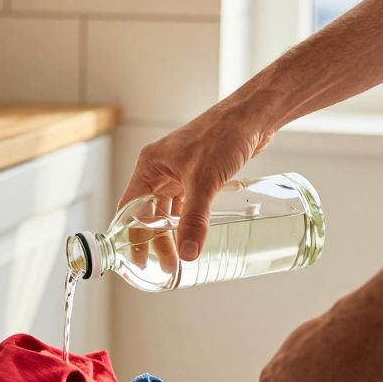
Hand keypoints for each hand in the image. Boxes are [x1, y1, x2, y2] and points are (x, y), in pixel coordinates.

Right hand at [119, 99, 271, 260]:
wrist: (252, 116)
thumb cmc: (223, 135)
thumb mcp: (204, 181)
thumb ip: (195, 219)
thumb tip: (188, 252)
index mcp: (150, 166)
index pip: (129, 206)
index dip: (130, 234)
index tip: (137, 258)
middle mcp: (161, 169)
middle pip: (149, 212)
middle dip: (156, 239)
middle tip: (166, 265)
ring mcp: (180, 172)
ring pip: (169, 210)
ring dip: (172, 233)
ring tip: (181, 257)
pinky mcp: (199, 174)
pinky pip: (188, 203)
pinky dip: (188, 221)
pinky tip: (195, 235)